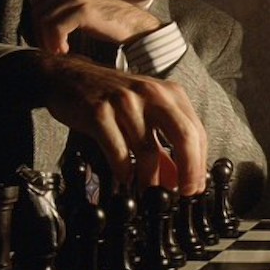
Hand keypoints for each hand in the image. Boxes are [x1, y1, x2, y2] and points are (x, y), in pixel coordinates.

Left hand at [31, 0, 161, 54]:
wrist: (138, 27)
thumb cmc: (113, 24)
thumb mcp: (86, 12)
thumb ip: (67, 12)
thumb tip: (42, 26)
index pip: (37, 3)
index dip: (37, 24)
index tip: (48, 41)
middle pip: (37, 11)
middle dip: (39, 33)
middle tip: (51, 49)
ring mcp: (78, 0)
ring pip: (44, 20)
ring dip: (47, 40)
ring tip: (60, 52)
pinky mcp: (84, 12)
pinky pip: (56, 28)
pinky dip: (56, 42)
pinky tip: (66, 50)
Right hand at [34, 54, 206, 195]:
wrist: (69, 76)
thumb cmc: (113, 98)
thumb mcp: (145, 115)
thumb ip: (163, 145)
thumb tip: (176, 179)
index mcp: (170, 94)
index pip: (197, 131)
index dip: (199, 163)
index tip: (196, 186)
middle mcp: (152, 94)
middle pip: (184, 136)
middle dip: (189, 170)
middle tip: (184, 192)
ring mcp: (125, 102)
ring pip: (148, 149)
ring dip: (150, 177)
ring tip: (149, 191)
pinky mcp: (99, 113)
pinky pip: (118, 150)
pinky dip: (123, 170)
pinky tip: (125, 178)